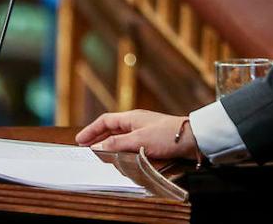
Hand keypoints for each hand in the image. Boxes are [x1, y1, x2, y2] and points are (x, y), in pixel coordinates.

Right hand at [75, 109, 197, 159]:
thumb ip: (117, 144)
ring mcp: (144, 130)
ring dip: (108, 143)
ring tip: (98, 152)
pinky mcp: (152, 140)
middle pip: (111, 128)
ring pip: (120, 136)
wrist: (193, 138)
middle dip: (97, 137)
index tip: (79, 140)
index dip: (91, 130)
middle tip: (85, 147)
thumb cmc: (167, 136)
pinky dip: (120, 148)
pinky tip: (119, 156)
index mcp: (131, 117)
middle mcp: (137, 122)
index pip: (105, 121)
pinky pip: (130, 143)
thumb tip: (97, 146)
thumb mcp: (138, 140)